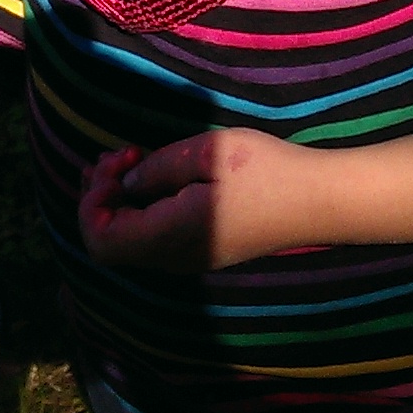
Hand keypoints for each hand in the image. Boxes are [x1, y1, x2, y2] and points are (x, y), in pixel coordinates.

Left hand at [77, 128, 412, 272]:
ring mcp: (190, 259)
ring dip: (122, 202)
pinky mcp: (205, 251)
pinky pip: (154, 239)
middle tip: (118, 155)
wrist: (319, 201)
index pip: (101, 239)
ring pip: (132, 242)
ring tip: (130, 160)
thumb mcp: (207, 152)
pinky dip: (142, 210)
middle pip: (111, 245)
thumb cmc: (266, 171)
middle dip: (102, 197)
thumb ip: (158, 168)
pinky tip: (155, 179)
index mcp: (170, 237)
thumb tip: (128, 183)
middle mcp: (174, 259)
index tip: (118, 160)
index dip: (92, 201)